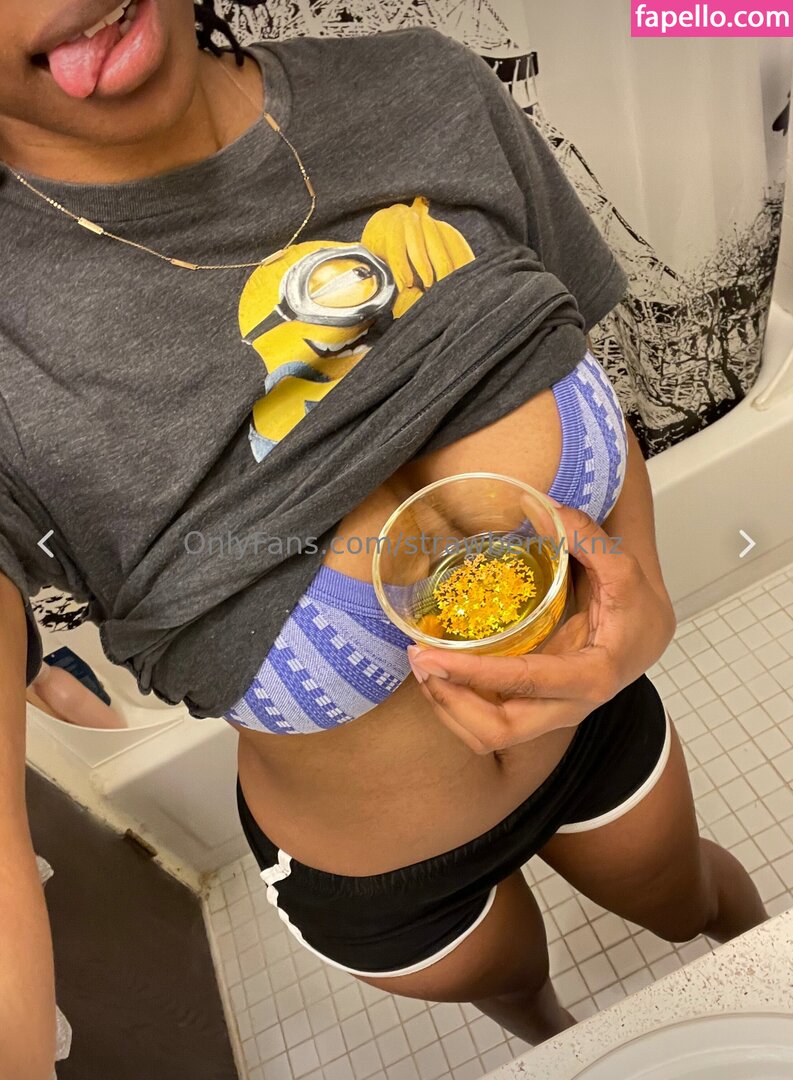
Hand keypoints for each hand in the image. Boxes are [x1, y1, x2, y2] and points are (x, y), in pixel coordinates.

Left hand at [407, 503, 675, 753]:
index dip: (475, 676)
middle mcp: (567, 706)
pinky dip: (459, 703)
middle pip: (500, 732)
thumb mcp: (623, 566)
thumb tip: (542, 508)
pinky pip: (490, 720)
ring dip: (449, 708)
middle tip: (419, 662)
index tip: (433, 657)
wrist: (648, 634)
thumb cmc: (635, 603)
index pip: (525, 684)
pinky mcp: (533, 707)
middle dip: (451, 704)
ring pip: (490, 735)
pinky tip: (440, 672)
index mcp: (591, 677)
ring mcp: (548, 712)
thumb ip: (588, 537)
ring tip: (422, 667)